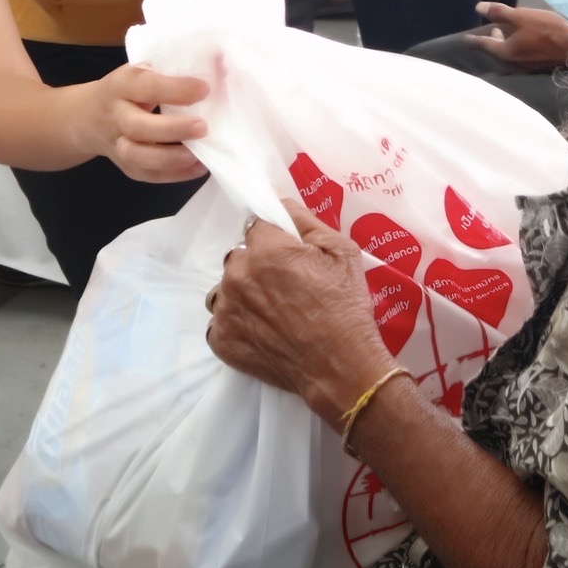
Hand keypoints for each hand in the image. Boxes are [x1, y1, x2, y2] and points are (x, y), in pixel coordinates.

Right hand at [76, 62, 209, 183]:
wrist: (87, 117)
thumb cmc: (127, 90)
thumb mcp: (139, 72)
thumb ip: (167, 72)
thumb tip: (215, 68)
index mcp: (121, 85)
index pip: (146, 86)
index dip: (175, 89)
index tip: (204, 90)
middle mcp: (116, 115)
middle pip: (137, 126)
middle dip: (172, 129)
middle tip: (202, 127)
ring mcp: (117, 143)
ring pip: (136, 156)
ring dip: (169, 158)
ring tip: (198, 155)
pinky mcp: (125, 165)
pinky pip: (147, 175)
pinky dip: (173, 174)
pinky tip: (197, 167)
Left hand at [208, 210, 385, 421]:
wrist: (340, 367)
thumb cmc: (346, 307)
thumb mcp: (341, 251)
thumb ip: (305, 220)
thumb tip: (278, 200)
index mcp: (266, 249)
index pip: (255, 226)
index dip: (273, 238)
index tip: (287, 254)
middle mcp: (238, 276)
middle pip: (238, 257)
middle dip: (257, 264)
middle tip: (284, 285)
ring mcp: (227, 310)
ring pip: (227, 289)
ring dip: (243, 293)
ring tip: (272, 311)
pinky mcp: (222, 340)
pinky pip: (221, 321)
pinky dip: (237, 323)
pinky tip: (261, 330)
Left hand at [473, 0, 567, 71]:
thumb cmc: (548, 31)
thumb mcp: (521, 17)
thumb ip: (499, 12)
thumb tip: (479, 8)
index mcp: (507, 52)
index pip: (485, 44)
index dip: (475, 40)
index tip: (467, 39)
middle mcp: (515, 63)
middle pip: (499, 50)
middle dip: (494, 40)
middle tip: (492, 31)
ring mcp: (529, 65)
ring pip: (512, 53)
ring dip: (507, 42)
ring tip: (508, 32)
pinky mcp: (541, 64)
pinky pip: (523, 54)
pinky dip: (519, 45)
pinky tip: (526, 39)